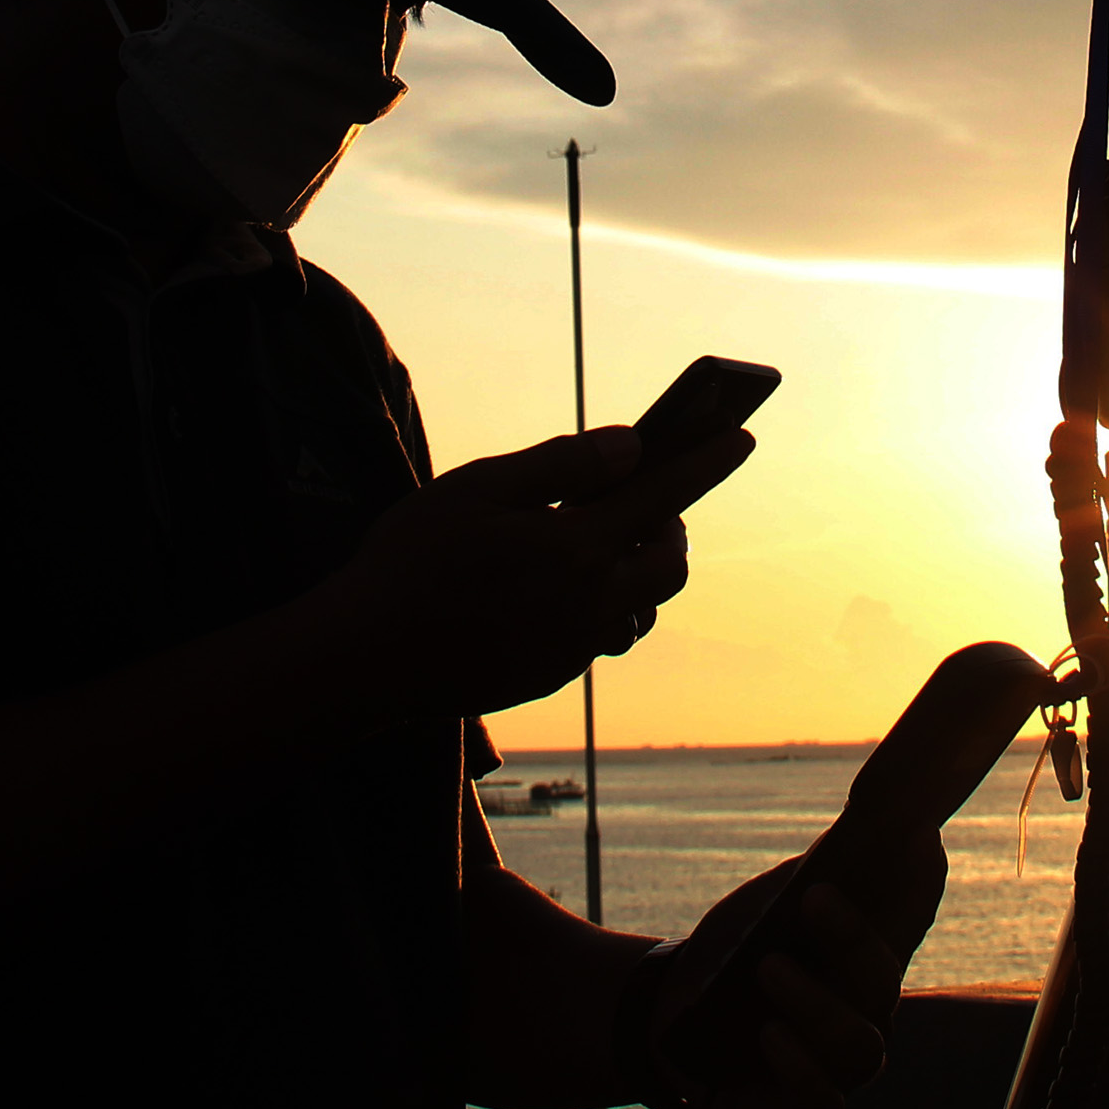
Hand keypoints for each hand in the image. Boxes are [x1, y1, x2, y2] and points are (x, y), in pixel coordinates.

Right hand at [322, 423, 750, 718]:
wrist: (366, 661)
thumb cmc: (412, 561)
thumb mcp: (478, 489)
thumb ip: (560, 465)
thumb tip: (630, 446)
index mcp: (576, 546)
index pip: (665, 494)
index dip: (707, 460)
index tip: (742, 435)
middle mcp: (590, 601)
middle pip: (670, 560)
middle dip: (673, 523)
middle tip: (650, 497)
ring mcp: (575, 646)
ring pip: (644, 604)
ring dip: (641, 568)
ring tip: (606, 540)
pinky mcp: (553, 673)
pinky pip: (603, 634)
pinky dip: (602, 602)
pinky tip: (562, 587)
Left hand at [641, 828, 943, 1108]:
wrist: (669, 1011)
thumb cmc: (733, 949)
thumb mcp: (769, 903)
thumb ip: (813, 871)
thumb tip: (860, 824)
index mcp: (868, 950)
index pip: (912, 915)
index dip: (924, 880)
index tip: (920, 835)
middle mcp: (869, 1009)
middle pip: (883, 978)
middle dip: (854, 937)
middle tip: (813, 897)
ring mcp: (845, 1062)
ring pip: (859, 1042)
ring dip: (816, 1002)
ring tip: (768, 967)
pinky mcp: (811, 1105)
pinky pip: (822, 1097)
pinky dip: (797, 1065)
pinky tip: (769, 1034)